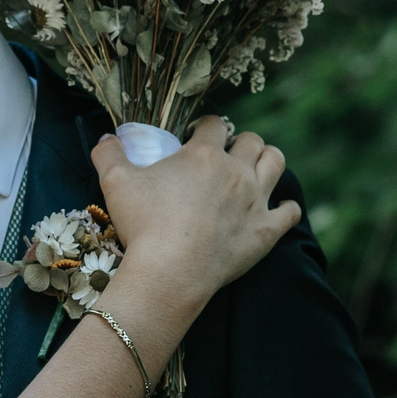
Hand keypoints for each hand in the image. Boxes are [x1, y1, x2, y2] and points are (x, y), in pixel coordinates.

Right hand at [93, 117, 298, 303]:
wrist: (169, 272)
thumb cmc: (142, 225)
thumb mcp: (115, 183)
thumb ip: (108, 154)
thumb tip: (106, 138)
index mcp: (204, 155)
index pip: (215, 125)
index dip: (207, 127)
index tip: (197, 136)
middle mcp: (236, 172)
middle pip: (251, 141)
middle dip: (240, 143)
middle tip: (225, 158)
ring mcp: (255, 201)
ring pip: (276, 164)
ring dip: (268, 161)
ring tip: (255, 170)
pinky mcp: (266, 232)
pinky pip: (290, 212)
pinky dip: (288, 208)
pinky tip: (280, 209)